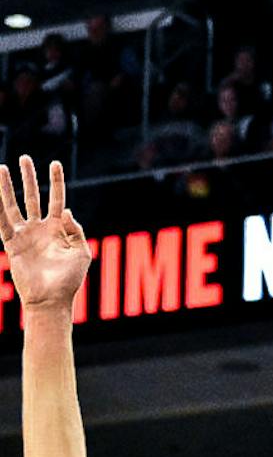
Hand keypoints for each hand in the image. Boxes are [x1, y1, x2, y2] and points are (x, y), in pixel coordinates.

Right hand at [0, 157, 90, 311]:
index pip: (57, 199)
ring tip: (1, 167)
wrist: (50, 299)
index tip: (55, 163)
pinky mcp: (12, 243)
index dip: (56, 182)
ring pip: (14, 205)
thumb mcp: (81, 254)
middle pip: (33, 197)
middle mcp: (40, 229)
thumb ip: (76, 232)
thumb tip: (66, 211)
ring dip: (7, 187)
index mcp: (59, 230)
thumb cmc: (69, 280)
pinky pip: (2, 221)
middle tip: (24, 158)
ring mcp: (25, 234)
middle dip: (29, 178)